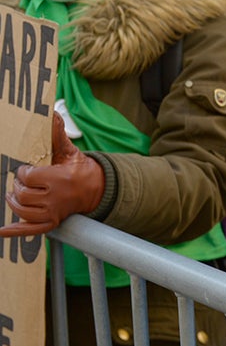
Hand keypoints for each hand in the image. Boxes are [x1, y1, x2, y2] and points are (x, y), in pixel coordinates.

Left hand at [0, 112, 103, 236]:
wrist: (96, 189)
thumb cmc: (79, 169)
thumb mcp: (69, 151)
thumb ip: (56, 134)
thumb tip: (51, 113)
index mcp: (59, 179)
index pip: (28, 177)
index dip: (23, 172)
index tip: (27, 168)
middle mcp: (55, 198)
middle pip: (23, 194)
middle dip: (18, 186)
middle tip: (22, 180)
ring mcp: (53, 212)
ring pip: (22, 210)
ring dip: (14, 201)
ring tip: (13, 194)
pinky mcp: (52, 222)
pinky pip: (30, 230)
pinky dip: (13, 231)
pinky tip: (0, 230)